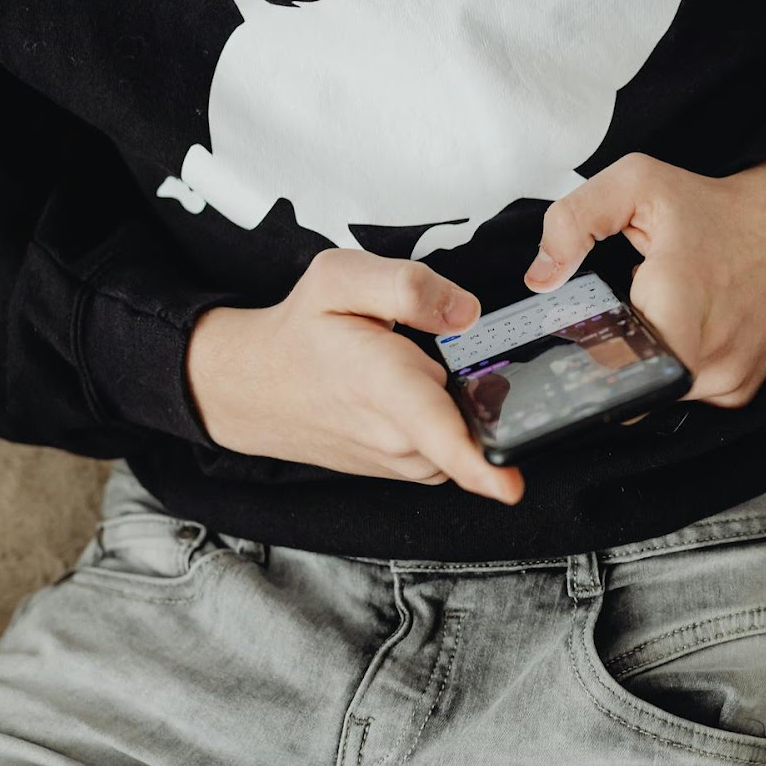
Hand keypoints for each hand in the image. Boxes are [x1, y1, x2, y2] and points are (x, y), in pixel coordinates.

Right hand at [187, 250, 524, 504]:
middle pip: (474, 419)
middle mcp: (395, 435)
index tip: (510, 487)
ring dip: (458, 405)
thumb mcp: (341, 278)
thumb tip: (466, 312)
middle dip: (480, 385)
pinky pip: (449, 447)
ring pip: (465, 433)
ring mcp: (401, 460)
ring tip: (410, 368)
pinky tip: (414, 393)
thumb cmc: (302, 332)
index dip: (479, 465)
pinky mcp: (407, 470)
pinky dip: (446, 421)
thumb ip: (408, 286)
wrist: (256, 386)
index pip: (436, 433)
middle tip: (430, 349)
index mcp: (383, 384)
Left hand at [525, 155, 765, 407]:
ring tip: (657, 319)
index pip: (605, 371)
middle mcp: (706, 357)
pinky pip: (687, 397)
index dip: (582, 358)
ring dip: (644, 366)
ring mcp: (727, 381)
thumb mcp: (639, 184)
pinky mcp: (740, 393)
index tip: (578, 339)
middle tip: (616, 320)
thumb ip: (575, 220)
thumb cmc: (719, 211)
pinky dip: (675, 372)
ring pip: (656, 396)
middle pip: (626, 387)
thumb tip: (541, 276)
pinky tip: (684, 334)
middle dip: (611, 358)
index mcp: (676, 307)